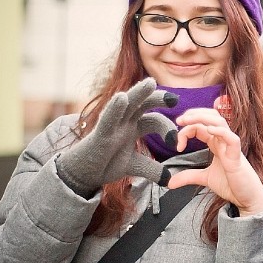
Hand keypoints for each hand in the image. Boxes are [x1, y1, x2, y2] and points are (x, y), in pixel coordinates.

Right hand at [57, 78, 177, 197]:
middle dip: (158, 99)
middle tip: (175, 99)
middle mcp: (124, 122)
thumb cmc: (107, 164)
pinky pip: (108, 118)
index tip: (178, 141)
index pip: (155, 120)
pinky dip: (115, 108)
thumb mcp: (134, 166)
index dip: (168, 127)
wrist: (84, 173)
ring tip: (150, 83)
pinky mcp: (100, 133)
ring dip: (138, 93)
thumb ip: (152, 169)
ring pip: (126, 104)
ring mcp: (112, 125)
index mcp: (134, 127)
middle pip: (143, 104)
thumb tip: (169, 179)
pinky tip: (121, 97)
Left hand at [167, 108, 262, 215]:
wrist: (245, 198)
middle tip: (179, 120)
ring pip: (220, 122)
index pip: (201, 125)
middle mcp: (223, 141)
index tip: (178, 144)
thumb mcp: (204, 178)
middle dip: (194, 114)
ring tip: (188, 120)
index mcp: (216, 143)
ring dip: (203, 117)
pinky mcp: (237, 156)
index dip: (187, 128)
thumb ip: (188, 177)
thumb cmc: (231, 184)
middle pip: (211, 116)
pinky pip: (232, 139)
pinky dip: (220, 131)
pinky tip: (209, 129)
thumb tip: (169, 182)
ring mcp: (230, 147)